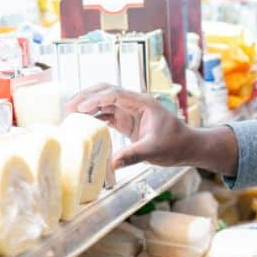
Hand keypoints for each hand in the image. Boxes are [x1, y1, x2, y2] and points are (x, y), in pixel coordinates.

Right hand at [65, 84, 192, 168]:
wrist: (187, 147)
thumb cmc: (175, 145)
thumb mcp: (155, 150)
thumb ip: (133, 155)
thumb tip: (112, 164)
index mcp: (143, 103)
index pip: (114, 95)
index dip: (96, 99)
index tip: (80, 108)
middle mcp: (135, 103)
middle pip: (106, 92)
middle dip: (87, 97)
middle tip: (68, 107)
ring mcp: (130, 111)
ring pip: (104, 102)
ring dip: (88, 106)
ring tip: (70, 115)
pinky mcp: (127, 121)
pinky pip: (107, 115)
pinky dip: (94, 117)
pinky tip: (83, 125)